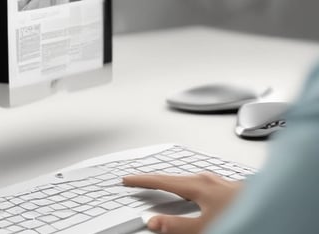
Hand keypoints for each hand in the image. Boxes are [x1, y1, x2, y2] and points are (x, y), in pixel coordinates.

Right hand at [122, 173, 241, 233]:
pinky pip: (199, 185)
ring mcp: (220, 182)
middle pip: (173, 178)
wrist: (278, 212)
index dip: (142, 180)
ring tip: (159, 188)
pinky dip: (186, 189)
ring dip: (171, 184)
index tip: (127, 180)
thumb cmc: (244, 216)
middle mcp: (208, 179)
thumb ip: (176, 226)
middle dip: (154, 180)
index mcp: (198, 185)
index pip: (161, 180)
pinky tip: (190, 195)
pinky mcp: (229, 188)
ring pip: (187, 181)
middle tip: (137, 182)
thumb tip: (152, 222)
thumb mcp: (204, 228)